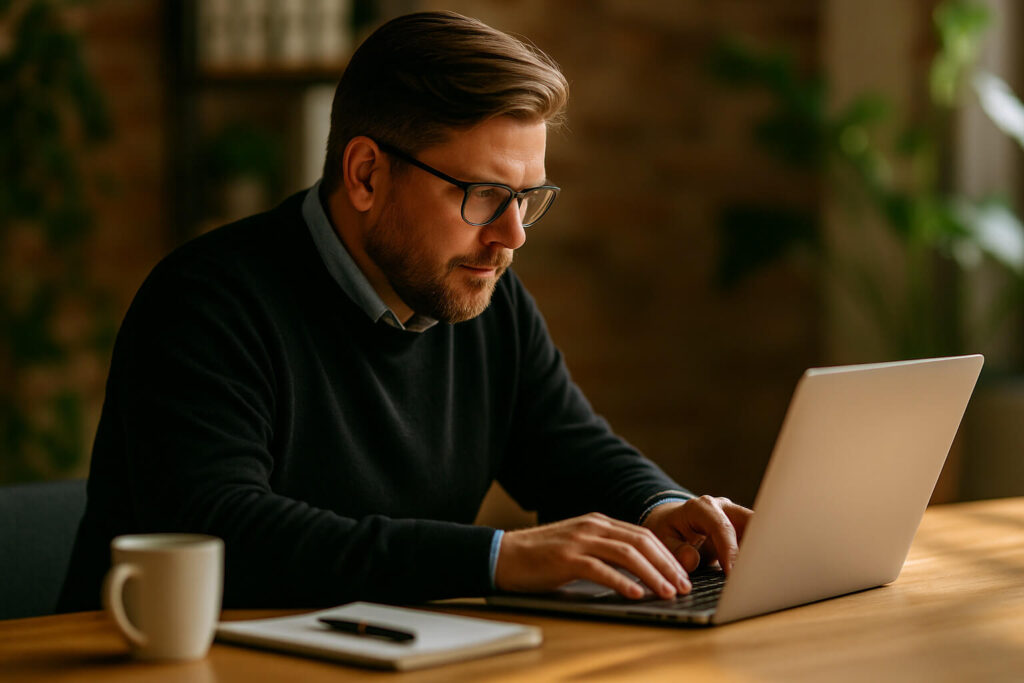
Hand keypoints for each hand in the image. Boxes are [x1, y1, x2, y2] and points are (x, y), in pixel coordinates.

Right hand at [494, 513, 690, 599]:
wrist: (504, 555)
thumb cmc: (542, 557)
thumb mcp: (579, 546)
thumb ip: (605, 551)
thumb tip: (639, 572)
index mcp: (598, 523)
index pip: (643, 535)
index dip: (667, 555)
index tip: (683, 574)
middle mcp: (592, 527)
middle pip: (641, 542)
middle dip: (667, 564)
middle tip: (684, 585)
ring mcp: (579, 541)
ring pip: (627, 554)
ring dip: (652, 574)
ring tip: (668, 592)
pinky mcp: (566, 558)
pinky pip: (601, 569)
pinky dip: (622, 582)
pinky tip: (636, 594)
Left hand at [641, 496, 751, 574]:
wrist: (672, 522)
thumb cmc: (668, 530)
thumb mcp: (663, 540)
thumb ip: (675, 550)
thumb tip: (691, 560)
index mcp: (701, 508)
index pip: (721, 527)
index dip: (729, 550)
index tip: (732, 573)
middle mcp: (722, 507)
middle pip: (750, 522)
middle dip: (757, 545)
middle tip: (755, 572)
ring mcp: (735, 516)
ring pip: (760, 530)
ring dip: (762, 550)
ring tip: (760, 574)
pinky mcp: (743, 528)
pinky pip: (758, 539)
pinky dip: (759, 554)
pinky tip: (758, 572)